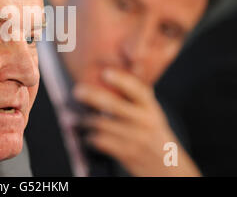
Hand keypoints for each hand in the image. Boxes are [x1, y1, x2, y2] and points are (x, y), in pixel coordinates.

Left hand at [74, 68, 200, 176]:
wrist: (167, 167)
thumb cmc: (151, 133)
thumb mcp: (150, 112)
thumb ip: (134, 96)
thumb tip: (109, 74)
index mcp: (150, 107)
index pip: (137, 90)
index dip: (121, 80)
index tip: (105, 73)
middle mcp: (144, 121)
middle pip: (114, 105)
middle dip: (92, 96)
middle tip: (77, 91)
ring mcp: (136, 138)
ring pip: (102, 124)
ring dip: (84, 120)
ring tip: (72, 117)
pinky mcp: (127, 154)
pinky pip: (101, 142)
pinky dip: (89, 137)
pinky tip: (85, 135)